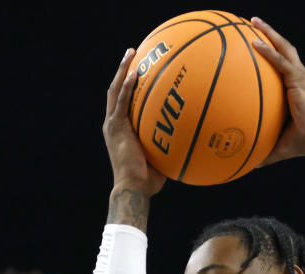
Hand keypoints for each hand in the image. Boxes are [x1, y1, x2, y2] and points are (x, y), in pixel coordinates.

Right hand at [103, 48, 165, 196]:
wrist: (134, 188)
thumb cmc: (148, 181)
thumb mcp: (160, 157)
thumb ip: (170, 144)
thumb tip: (191, 139)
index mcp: (120, 129)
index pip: (122, 101)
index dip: (128, 84)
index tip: (138, 69)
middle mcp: (113, 123)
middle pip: (116, 89)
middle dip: (124, 69)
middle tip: (132, 53)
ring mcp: (113, 124)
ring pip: (115, 90)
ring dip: (123, 70)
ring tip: (131, 53)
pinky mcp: (116, 127)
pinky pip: (122, 102)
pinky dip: (128, 87)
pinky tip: (136, 73)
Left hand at [250, 17, 304, 165]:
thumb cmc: (301, 144)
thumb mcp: (277, 144)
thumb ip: (261, 149)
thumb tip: (246, 164)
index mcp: (295, 88)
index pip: (282, 64)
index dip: (270, 51)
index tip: (255, 43)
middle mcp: (298, 77)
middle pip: (283, 48)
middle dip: (269, 34)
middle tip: (252, 23)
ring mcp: (299, 76)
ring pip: (283, 47)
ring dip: (268, 33)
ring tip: (253, 22)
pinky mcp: (298, 79)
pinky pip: (280, 61)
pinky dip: (268, 50)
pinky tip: (254, 42)